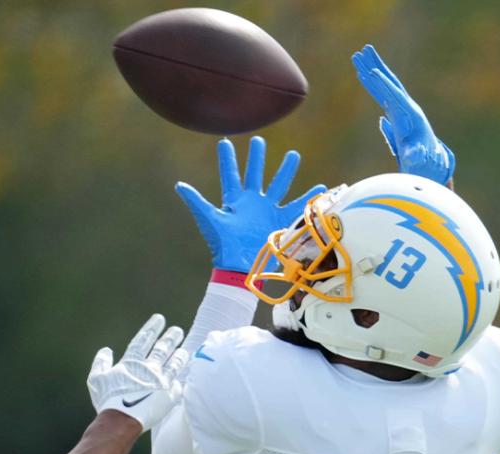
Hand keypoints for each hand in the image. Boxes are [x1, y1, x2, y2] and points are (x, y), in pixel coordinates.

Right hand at [87, 314, 189, 430]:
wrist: (122, 421)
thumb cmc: (107, 401)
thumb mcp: (96, 380)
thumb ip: (100, 363)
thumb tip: (105, 350)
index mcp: (132, 363)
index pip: (143, 340)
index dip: (151, 329)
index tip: (159, 319)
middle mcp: (149, 368)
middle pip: (163, 349)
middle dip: (170, 337)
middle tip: (177, 330)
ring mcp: (162, 381)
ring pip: (174, 364)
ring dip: (179, 355)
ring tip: (184, 350)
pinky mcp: (170, 396)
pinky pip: (178, 385)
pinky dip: (180, 379)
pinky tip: (184, 375)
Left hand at [175, 136, 325, 272]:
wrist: (240, 266)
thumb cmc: (222, 245)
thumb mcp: (210, 220)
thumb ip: (196, 202)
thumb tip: (179, 185)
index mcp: (234, 200)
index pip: (230, 174)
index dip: (227, 159)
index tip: (224, 142)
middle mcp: (251, 202)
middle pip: (255, 174)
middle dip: (256, 157)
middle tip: (258, 140)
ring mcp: (266, 210)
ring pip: (278, 185)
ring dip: (286, 170)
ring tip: (293, 154)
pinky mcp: (279, 221)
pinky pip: (296, 207)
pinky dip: (308, 198)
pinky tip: (319, 188)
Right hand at [352, 44, 454, 184]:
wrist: (429, 160)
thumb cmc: (422, 161)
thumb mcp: (418, 160)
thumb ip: (415, 156)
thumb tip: (413, 155)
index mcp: (410, 115)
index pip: (395, 95)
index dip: (383, 85)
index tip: (372, 72)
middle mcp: (406, 106)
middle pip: (389, 82)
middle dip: (376, 66)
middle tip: (363, 50)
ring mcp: (400, 107)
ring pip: (384, 84)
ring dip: (371, 69)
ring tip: (359, 55)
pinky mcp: (395, 111)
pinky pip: (381, 93)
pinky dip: (372, 83)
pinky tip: (363, 75)